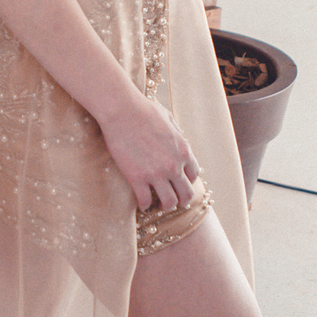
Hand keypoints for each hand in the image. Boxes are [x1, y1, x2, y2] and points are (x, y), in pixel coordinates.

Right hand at [98, 90, 199, 212]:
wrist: (122, 111)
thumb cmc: (144, 110)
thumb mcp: (169, 118)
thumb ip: (177, 133)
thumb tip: (178, 139)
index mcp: (183, 150)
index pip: (194, 174)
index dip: (188, 181)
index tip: (180, 182)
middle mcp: (173, 165)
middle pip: (186, 194)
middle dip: (183, 200)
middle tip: (176, 201)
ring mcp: (156, 174)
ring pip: (169, 203)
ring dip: (166, 206)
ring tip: (160, 205)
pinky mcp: (137, 178)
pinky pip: (145, 201)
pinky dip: (145, 205)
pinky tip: (142, 204)